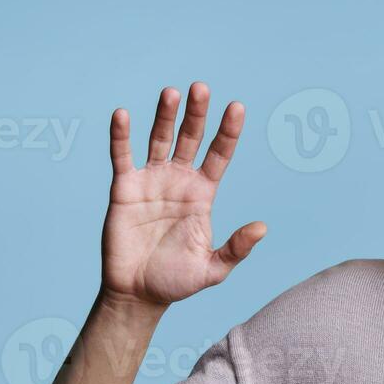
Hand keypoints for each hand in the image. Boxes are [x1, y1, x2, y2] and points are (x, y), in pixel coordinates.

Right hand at [99, 82, 266, 307]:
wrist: (137, 294)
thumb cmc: (176, 282)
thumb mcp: (212, 269)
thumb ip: (236, 248)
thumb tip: (262, 228)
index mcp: (202, 194)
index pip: (219, 155)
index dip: (228, 132)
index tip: (237, 107)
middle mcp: (178, 181)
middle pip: (190, 138)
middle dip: (196, 114)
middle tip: (201, 88)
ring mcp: (151, 181)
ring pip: (159, 139)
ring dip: (164, 116)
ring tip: (171, 93)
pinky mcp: (124, 188)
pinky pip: (122, 156)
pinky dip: (121, 136)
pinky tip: (123, 115)